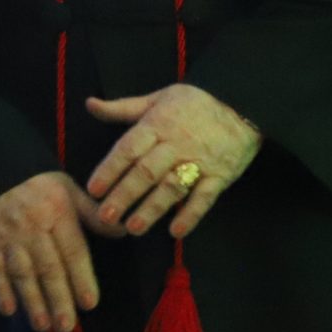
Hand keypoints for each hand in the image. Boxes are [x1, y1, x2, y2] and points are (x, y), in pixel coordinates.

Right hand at [0, 170, 108, 331]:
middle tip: (66, 326)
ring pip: (21, 271)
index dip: (80, 278)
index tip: (89, 303)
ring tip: (42, 325)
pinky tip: (8, 310)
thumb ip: (92, 213)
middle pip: (47, 266)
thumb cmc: (36, 182)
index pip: (72, 250)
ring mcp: (7, 235)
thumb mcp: (68, 188)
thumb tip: (123, 230)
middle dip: (57, 298)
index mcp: (57, 212)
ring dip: (31, 300)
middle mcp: (32, 226)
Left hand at [85, 85, 260, 238]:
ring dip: (152, 209)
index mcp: (156, 125)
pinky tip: (176, 232)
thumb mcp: (156, 99)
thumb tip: (90, 104)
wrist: (242, 104)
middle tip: (106, 216)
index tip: (93, 189)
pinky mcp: (220, 176)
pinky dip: (191, 215)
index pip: (128, 149)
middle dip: (124, 195)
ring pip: (172, 188)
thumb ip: (122, 108)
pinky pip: (205, 197)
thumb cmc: (193, 103)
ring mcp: (199, 161)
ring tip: (133, 228)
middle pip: (146, 172)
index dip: (109, 170)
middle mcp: (175, 144)